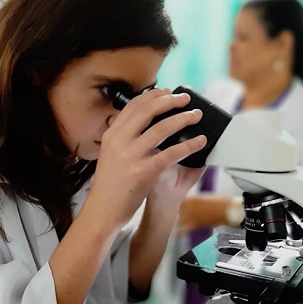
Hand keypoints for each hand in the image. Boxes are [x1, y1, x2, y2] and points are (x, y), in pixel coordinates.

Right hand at [86, 88, 206, 228]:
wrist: (103, 210)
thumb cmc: (110, 185)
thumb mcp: (110, 155)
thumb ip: (122, 138)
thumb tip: (138, 123)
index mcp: (112, 135)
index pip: (133, 106)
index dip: (153, 95)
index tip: (167, 92)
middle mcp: (120, 141)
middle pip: (148, 111)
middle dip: (170, 101)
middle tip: (186, 99)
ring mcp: (131, 156)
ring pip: (161, 128)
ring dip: (183, 119)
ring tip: (195, 116)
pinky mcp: (144, 172)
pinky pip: (170, 153)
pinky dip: (188, 145)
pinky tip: (199, 142)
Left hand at [176, 194, 237, 234]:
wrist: (228, 210)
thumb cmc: (222, 202)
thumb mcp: (207, 197)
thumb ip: (197, 200)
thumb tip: (195, 203)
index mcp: (192, 198)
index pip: (179, 200)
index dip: (179, 203)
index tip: (179, 204)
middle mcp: (189, 207)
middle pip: (178, 210)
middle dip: (179, 211)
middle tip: (180, 212)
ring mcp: (191, 216)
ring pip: (179, 219)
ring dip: (179, 220)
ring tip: (179, 221)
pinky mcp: (195, 225)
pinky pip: (183, 229)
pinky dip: (179, 232)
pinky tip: (176, 233)